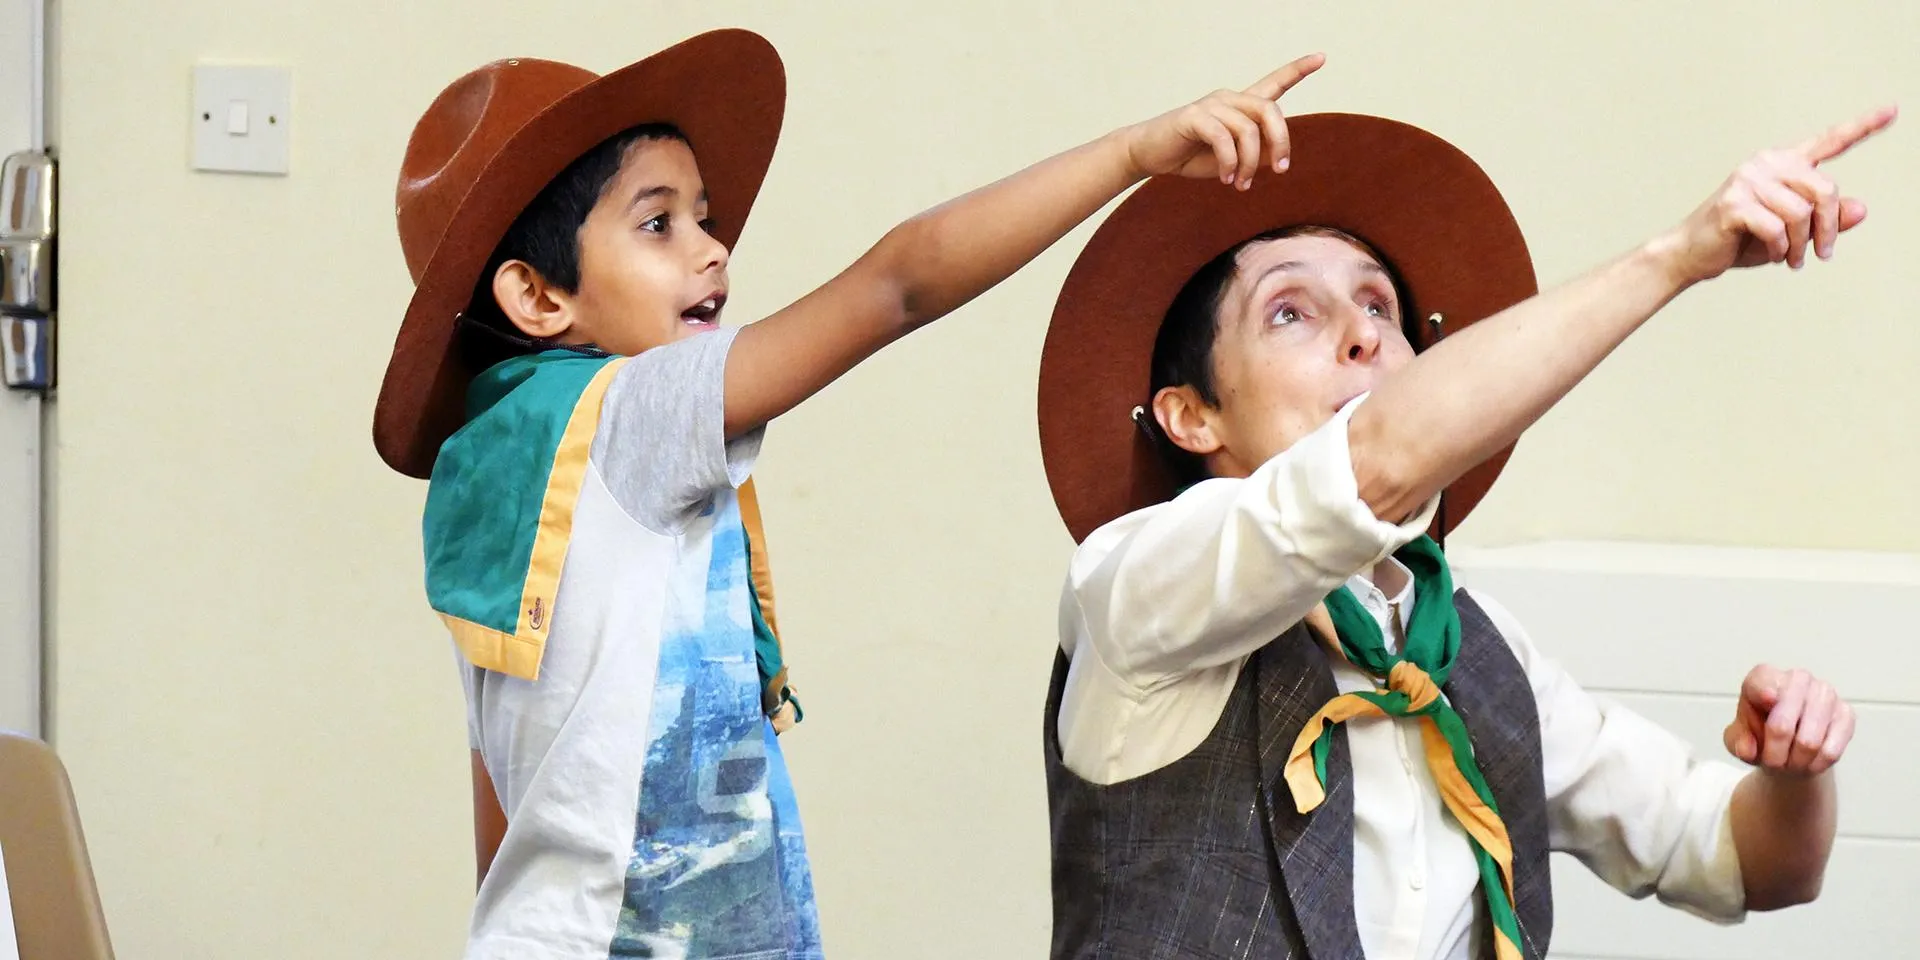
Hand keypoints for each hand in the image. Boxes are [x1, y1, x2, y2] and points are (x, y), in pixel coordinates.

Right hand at [1120, 53, 1324, 190]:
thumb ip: (1254, 156)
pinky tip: (1225, 179)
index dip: (1297, 70)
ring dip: (1249, 163)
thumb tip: (1273, 157)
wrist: (1148, 155)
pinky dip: (1229, 162)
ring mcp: (1211, 105)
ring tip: (1240, 184)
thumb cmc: (1190, 156)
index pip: (1273, 83)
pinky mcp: (1194, 117)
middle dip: (1281, 142)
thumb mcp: (1231, 161)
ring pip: (1248, 130)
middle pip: (1269, 111)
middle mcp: (1229, 99)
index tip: (1321, 58)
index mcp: (1240, 107)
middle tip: (1279, 171)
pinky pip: (1224, 138)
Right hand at [1658, 105, 1896, 283]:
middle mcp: (1766, 164)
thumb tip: (1861, 209)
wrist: (1690, 253)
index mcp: (1782, 163)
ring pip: (1801, 214)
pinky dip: (1780, 249)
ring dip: (1802, 245)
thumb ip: (1826, 219)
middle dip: (1828, 228)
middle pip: (1825, 190)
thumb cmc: (1739, 239)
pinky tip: (1774, 255)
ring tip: (1792, 259)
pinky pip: (1777, 229)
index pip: (1829, 142)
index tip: (1893, 110)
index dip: (1863, 127)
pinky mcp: (1734, 203)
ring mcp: (1747, 180)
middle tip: (1822, 253)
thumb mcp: (1792, 232)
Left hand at [1724, 665, 1854, 776]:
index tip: (1768, 699)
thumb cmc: (1759, 736)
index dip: (1764, 690)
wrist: (1789, 748)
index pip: (1762, 680)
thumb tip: (1748, 749)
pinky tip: (1809, 763)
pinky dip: (1815, 764)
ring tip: (1790, 764)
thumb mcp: (1738, 740)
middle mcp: (1798, 679)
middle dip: (1774, 752)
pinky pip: (1830, 750)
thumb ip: (1737, 742)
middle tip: (1772, 763)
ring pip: (1808, 741)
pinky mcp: (1846, 714)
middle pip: (1783, 722)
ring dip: (1795, 762)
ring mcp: (1825, 694)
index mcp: (1764, 677)